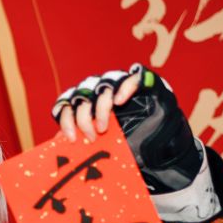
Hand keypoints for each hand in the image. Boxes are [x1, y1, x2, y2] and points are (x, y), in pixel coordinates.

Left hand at [51, 63, 203, 195]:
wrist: (161, 145)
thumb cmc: (130, 143)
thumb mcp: (104, 144)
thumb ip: (86, 140)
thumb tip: (61, 144)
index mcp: (87, 104)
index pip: (67, 104)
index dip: (65, 119)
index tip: (71, 138)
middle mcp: (100, 91)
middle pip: (81, 95)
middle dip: (82, 118)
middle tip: (92, 137)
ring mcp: (119, 85)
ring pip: (102, 85)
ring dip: (100, 107)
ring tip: (104, 128)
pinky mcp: (142, 82)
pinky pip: (132, 77)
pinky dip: (124, 88)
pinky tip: (120, 102)